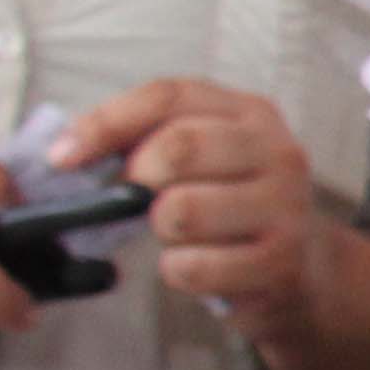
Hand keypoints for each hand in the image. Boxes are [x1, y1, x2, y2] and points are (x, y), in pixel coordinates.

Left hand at [58, 79, 326, 346]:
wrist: (305, 265)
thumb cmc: (231, 203)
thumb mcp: (200, 154)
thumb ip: (143, 138)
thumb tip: (68, 153)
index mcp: (250, 114)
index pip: (168, 97)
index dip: (107, 123)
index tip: (64, 158)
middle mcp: (278, 152)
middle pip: (178, 147)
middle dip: (139, 180)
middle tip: (142, 201)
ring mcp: (286, 207)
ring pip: (181, 210)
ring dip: (162, 231)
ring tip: (184, 236)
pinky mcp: (281, 262)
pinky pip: (192, 267)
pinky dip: (179, 271)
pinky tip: (201, 266)